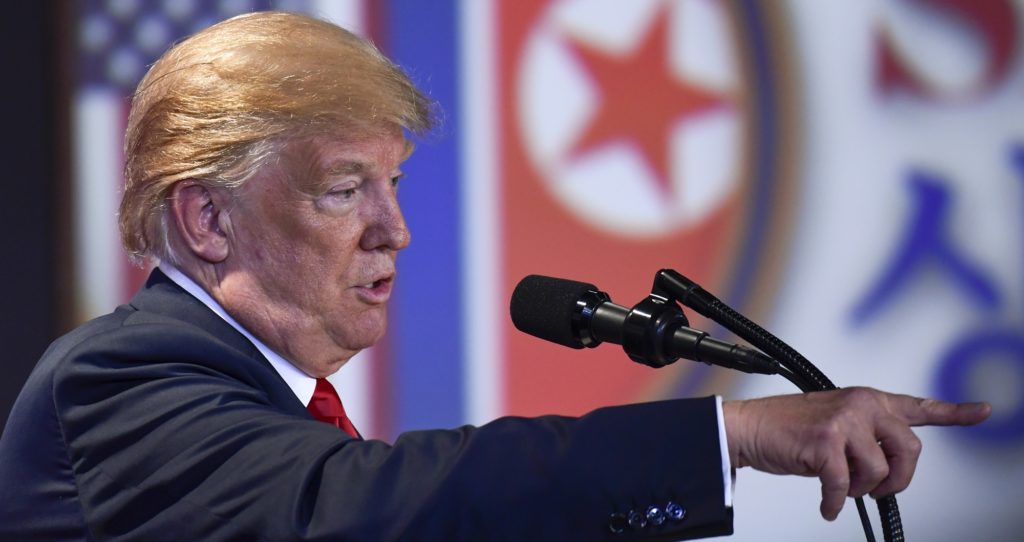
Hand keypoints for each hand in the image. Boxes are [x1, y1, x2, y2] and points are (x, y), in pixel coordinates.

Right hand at [722, 387, 989, 520]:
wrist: (749, 428)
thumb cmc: (789, 429)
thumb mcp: (836, 423)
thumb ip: (867, 436)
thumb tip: (890, 469)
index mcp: (867, 400)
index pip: (918, 406)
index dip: (955, 412)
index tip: (982, 411)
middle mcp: (861, 405)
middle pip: (909, 451)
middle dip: (896, 479)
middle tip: (876, 489)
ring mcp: (844, 421)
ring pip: (877, 473)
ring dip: (857, 489)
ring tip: (838, 485)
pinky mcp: (825, 442)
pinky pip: (843, 486)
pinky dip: (833, 502)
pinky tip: (825, 502)